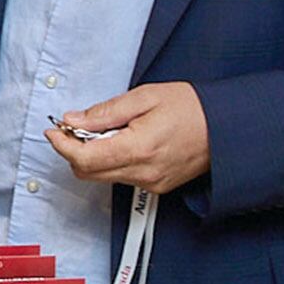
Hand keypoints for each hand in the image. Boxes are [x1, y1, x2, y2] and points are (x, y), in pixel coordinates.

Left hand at [45, 81, 209, 193]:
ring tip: (107, 130)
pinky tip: (124, 142)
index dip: (62, 144)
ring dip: (94, 155)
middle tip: (76, 127)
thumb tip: (74, 119)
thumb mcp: (145, 97)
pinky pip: (122, 177)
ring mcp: (151, 183)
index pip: (83, 158)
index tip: (55, 130)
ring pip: (103, 176)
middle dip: (74, 150)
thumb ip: (105, 112)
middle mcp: (143, 172)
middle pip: (88, 172)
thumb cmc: (193, 109)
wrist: (229, 128)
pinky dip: (113, 161)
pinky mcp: (157, 186)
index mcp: (138, 148)